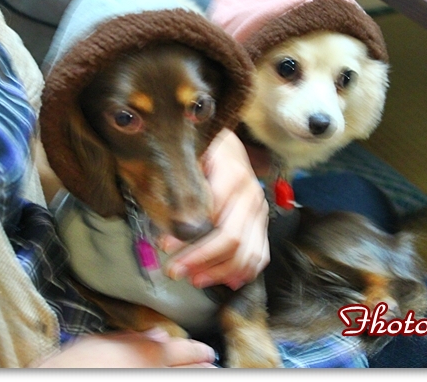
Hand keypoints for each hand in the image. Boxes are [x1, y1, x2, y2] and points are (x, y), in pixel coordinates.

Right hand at [36, 328, 215, 367]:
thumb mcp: (100, 342)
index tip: (207, 353)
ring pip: (184, 380)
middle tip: (212, 366)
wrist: (58, 378)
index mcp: (145, 353)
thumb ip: (132, 338)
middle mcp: (154, 372)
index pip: (182, 350)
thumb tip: (157, 334)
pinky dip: (180, 380)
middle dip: (204, 368)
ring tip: (209, 374)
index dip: (198, 352)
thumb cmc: (73, 366)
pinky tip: (184, 379)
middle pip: (190, 370)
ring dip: (197, 376)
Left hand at [161, 129, 269, 290]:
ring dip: (219, 271)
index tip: (164, 245)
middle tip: (174, 270)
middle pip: (231, 238)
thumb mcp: (191, 154)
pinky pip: (260, 254)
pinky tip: (225, 281)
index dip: (187, 235)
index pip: (212, 213)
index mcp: (233, 175)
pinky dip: (244, 272)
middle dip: (200, 259)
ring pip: (248, 252)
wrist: (230, 146)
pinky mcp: (262, 223)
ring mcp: (260, 210)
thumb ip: (183, 182)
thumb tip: (175, 221)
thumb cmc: (206, 151)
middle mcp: (251, 194)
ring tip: (194, 279)